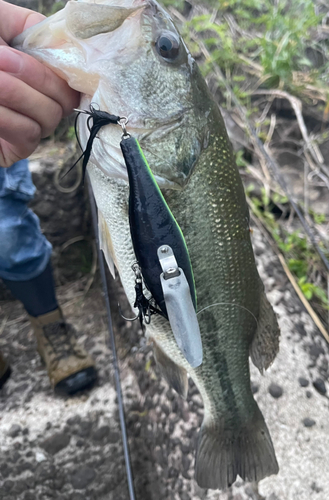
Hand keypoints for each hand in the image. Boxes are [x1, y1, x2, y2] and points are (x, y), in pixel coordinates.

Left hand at [0, 0, 79, 166]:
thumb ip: (31, 27)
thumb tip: (63, 42)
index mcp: (42, 77)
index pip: (71, 78)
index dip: (62, 66)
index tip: (35, 49)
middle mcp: (42, 104)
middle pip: (64, 99)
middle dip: (34, 75)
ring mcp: (31, 128)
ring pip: (48, 116)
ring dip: (16, 93)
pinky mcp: (16, 150)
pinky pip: (28, 134)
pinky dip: (8, 117)